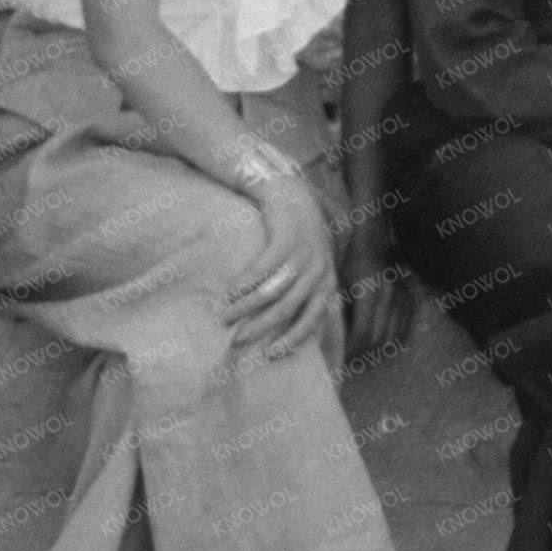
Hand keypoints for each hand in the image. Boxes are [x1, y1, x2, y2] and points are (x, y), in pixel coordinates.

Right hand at [222, 175, 340, 360]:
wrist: (294, 194)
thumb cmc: (298, 237)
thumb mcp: (312, 265)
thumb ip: (305, 292)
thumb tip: (286, 326)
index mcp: (327, 282)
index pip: (313, 320)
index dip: (293, 340)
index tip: (271, 356)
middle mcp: (319, 271)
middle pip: (288, 310)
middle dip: (261, 328)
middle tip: (238, 340)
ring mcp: (303, 255)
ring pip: (272, 292)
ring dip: (246, 308)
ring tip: (225, 316)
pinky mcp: (285, 240)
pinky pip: (261, 270)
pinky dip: (243, 285)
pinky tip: (229, 294)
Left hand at [339, 223, 417, 366]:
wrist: (372, 235)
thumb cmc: (348, 257)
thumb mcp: (335, 281)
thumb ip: (334, 307)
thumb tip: (325, 334)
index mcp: (368, 294)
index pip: (362, 334)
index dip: (351, 350)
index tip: (340, 356)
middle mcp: (388, 297)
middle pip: (378, 338)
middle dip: (363, 353)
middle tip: (349, 360)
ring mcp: (401, 296)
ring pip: (393, 334)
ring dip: (379, 349)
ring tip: (364, 355)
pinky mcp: (408, 294)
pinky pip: (406, 324)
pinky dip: (396, 338)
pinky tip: (384, 344)